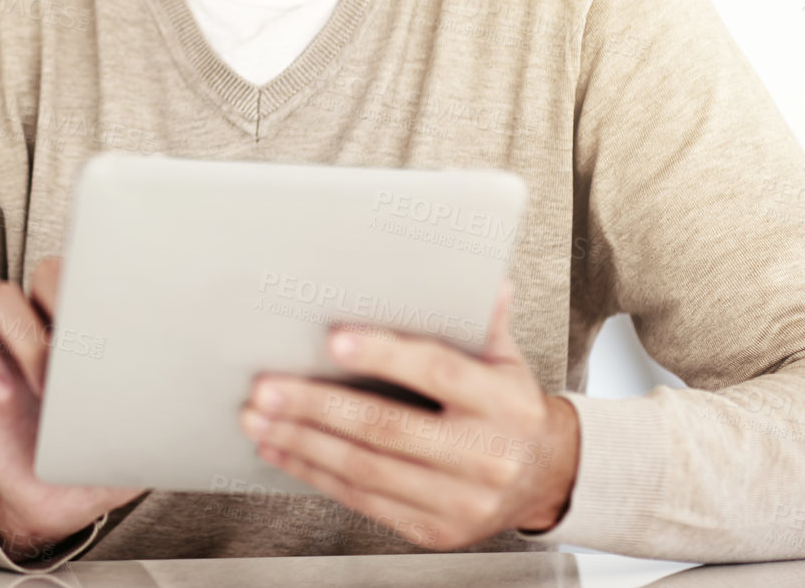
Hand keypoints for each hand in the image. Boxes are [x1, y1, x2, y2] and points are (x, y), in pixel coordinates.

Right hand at [0, 256, 144, 561]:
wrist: (61, 499)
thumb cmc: (110, 455)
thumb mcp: (147, 434)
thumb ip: (169, 408)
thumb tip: (209, 396)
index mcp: (96, 323)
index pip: (96, 269)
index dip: (103, 276)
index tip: (121, 311)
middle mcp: (49, 320)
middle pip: (46, 271)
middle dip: (64, 300)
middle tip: (84, 348)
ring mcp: (7, 342)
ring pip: (0, 298)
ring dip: (25, 334)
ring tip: (47, 384)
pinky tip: (2, 392)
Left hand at [238, 280, 579, 549]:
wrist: (546, 478)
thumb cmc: (508, 407)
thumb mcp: (506, 359)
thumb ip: (483, 319)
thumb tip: (482, 275)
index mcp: (504, 403)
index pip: (438, 373)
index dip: (384, 355)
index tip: (332, 340)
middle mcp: (485, 455)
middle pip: (387, 427)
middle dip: (317, 406)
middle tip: (267, 386)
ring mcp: (460, 499)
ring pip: (365, 468)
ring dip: (302, 441)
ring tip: (258, 417)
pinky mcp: (434, 529)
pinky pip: (363, 500)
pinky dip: (313, 472)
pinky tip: (281, 448)